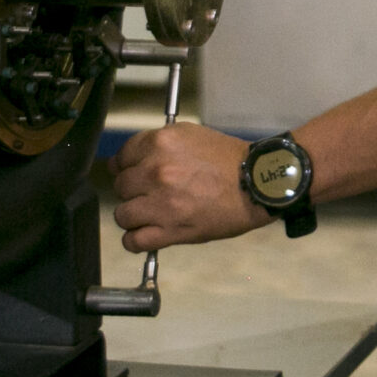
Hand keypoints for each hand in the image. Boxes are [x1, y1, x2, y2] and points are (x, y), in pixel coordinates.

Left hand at [111, 123, 267, 251]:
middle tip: (152, 194)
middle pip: (120, 186)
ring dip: (134, 216)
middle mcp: (155, 171)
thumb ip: (155, 144)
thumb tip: (120, 161)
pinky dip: (135, 241)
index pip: (122, 157)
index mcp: (160, 143)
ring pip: (122, 215)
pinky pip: (133, 241)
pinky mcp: (170, 231)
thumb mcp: (189, 135)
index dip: (128, 167)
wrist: (256, 184)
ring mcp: (161, 203)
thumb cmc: (226, 159)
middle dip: (133, 191)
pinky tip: (147, 234)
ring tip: (152, 215)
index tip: (137, 175)